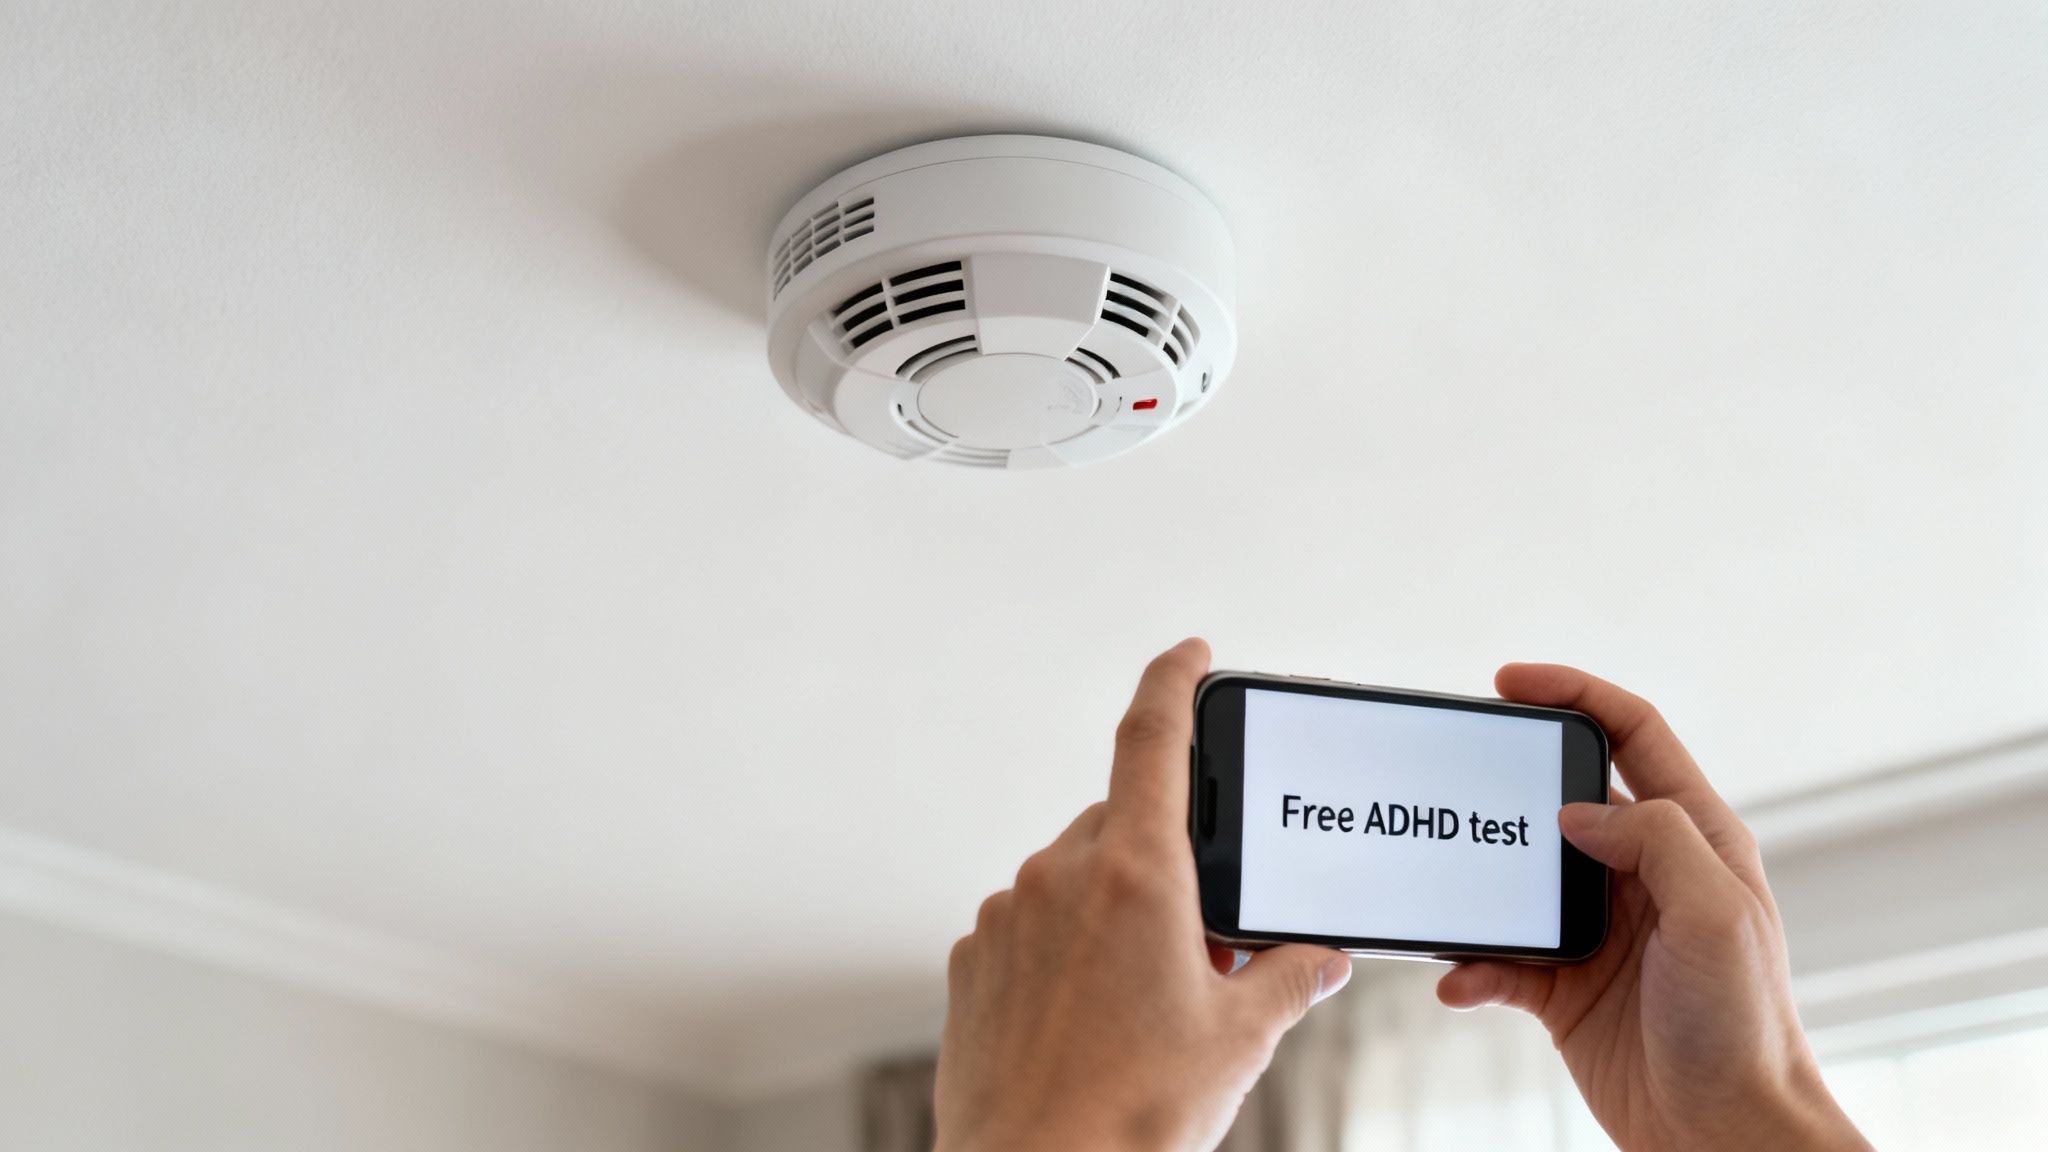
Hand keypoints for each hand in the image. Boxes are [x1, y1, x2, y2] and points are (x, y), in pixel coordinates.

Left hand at [935, 639, 1352, 1151]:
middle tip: (1201, 941)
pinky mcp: (972, 959)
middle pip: (1123, 826)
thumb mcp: (1239, 1040)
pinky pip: (1030, 924)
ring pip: (1074, 879)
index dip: (1173, 681)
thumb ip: (1287, 977)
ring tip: (1142, 999)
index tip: (1191, 655)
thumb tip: (1318, 956)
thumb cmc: (1133, 1114)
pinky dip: (1064, 948)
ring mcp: (1006, 916)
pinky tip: (1089, 1015)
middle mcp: (1058, 877)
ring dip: (1112, 910)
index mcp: (1134, 875)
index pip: (1153, 739)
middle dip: (1166, 865)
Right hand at [1436, 665, 1870, 1151]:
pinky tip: (1461, 981)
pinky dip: (1472, 966)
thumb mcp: (1716, 912)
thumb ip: (1653, 838)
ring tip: (1451, 893)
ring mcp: (1601, 930)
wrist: (1722, 1134)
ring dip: (1480, 888)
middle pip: (1562, 797)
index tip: (1509, 681)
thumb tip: (1576, 809)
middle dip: (1507, 788)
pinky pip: (1500, 958)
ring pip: (1519, 878)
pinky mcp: (1565, 986)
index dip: (1575, 693)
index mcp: (1694, 838)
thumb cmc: (1743, 1027)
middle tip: (1458, 781)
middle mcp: (1645, 874)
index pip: (1633, 734)